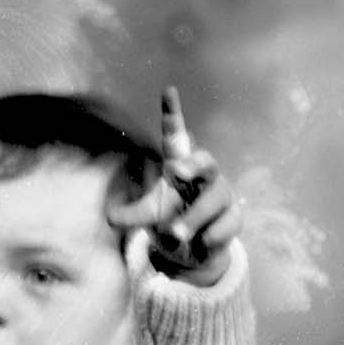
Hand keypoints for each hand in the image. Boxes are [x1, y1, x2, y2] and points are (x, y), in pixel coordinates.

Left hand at [111, 87, 240, 286]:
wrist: (194, 252)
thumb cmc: (170, 219)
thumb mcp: (147, 216)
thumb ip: (130, 215)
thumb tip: (110, 217)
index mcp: (179, 167)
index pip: (176, 137)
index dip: (173, 115)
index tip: (168, 92)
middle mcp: (204, 176)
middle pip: (205, 161)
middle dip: (192, 165)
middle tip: (175, 172)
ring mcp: (221, 195)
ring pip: (214, 199)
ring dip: (193, 218)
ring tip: (175, 234)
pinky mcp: (233, 218)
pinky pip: (227, 224)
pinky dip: (211, 236)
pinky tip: (202, 244)